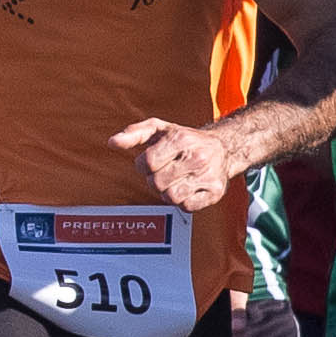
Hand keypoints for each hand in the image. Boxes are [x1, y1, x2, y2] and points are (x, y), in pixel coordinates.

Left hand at [108, 113, 234, 212]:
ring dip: (167, 192)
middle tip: (164, 172)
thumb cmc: (184, 139)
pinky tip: (187, 189)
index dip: (143, 165)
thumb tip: (112, 143)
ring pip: (171, 197)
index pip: (148, 162)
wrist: (223, 147)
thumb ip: (134, 134)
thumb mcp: (159, 129)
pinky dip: (182, 201)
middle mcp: (197, 157)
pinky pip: (187, 207)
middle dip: (155, 179)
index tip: (152, 161)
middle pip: (157, 182)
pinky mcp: (215, 192)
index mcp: (181, 139)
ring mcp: (208, 175)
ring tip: (174, 181)